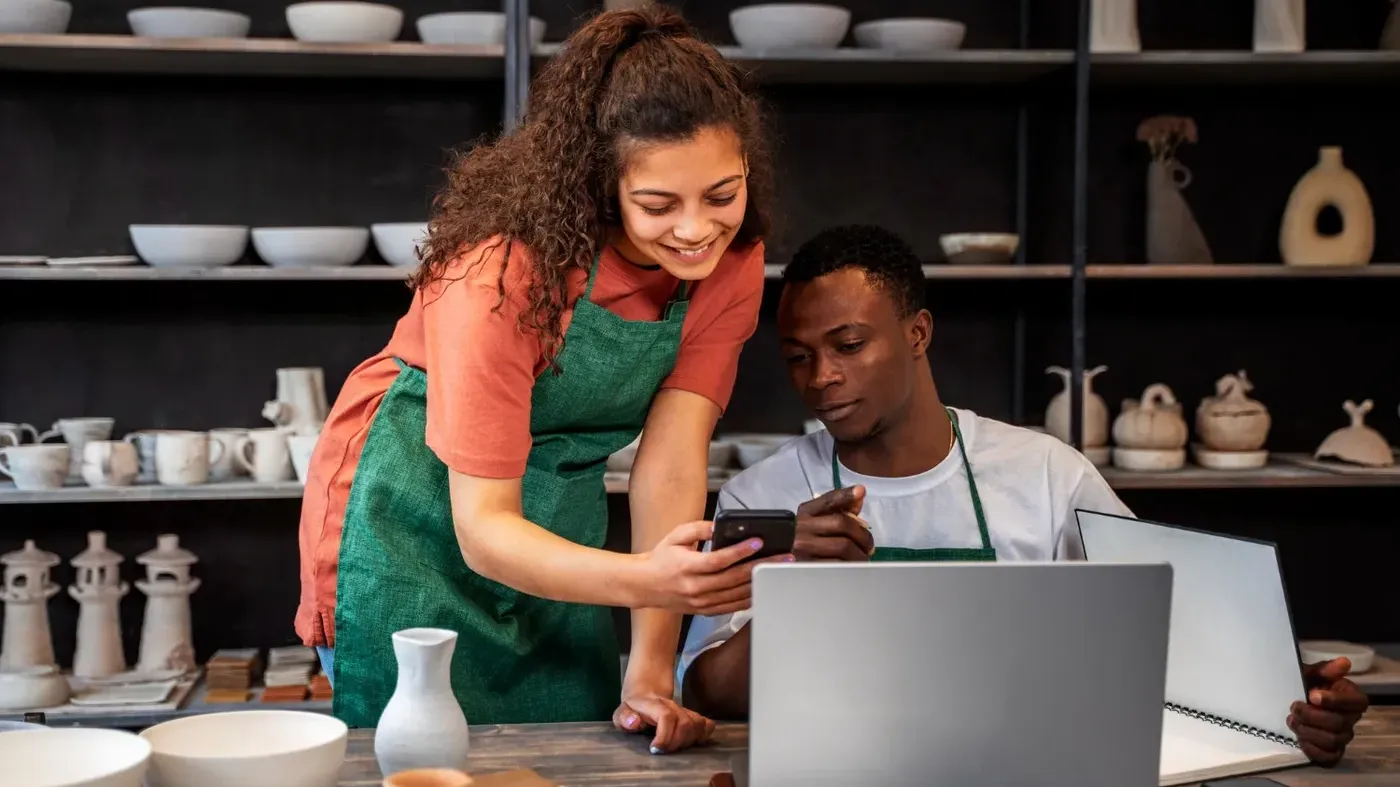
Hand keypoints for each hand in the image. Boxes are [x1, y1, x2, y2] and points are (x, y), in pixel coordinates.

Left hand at [614, 689, 715, 753]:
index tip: (656, 749)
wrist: (646, 691)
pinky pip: (707, 724)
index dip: (665, 736)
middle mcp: (673, 706)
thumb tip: (634, 723)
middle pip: (685, 724)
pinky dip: (703, 735)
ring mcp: (685, 710)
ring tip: (674, 747)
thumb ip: (624, 718)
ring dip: (688, 741)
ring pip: (697, 725)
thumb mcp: (621, 712)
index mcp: (654, 705)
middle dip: (675, 743)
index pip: (666, 716)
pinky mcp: (694, 715)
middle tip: (664, 751)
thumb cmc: (633, 707)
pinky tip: (691, 741)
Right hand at [638, 520, 790, 615]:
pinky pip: (732, 606)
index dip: (739, 551)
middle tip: (782, 557)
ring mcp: (701, 602)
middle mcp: (695, 587)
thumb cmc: (661, 559)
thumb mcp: (675, 537)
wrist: (645, 585)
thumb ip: (698, 529)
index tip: (758, 542)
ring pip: (737, 594)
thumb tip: (719, 528)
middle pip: (734, 578)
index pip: (718, 560)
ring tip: (778, 571)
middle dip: (761, 566)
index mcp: (687, 567)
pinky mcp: (705, 610)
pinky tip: (762, 588)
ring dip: (760, 582)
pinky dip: (749, 598)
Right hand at [793, 485, 874, 561]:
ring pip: (843, 546)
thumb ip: (841, 507)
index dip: (847, 495)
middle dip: (862, 535)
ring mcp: (804, 548)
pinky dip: (851, 566)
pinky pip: (838, 565)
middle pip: (841, 523)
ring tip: (862, 558)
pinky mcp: (809, 567)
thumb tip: (859, 493)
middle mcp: (802, 528)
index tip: (861, 491)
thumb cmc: (809, 539)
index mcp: (806, 513)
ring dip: (860, 553)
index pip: (829, 500)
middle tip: (868, 546)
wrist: (785, 565)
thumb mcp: (820, 519)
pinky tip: (852, 567)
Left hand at [1289, 657, 1368, 765]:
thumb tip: (1344, 662)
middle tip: (1293, 708)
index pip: (1355, 702)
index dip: (1334, 700)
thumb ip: (1325, 669)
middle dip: (1312, 716)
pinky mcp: (1332, 751)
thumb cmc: (1306, 685)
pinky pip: (1328, 757)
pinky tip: (1299, 738)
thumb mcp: (1310, 673)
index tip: (1312, 695)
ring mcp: (1343, 736)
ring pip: (1331, 740)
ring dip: (1307, 731)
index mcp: (1352, 697)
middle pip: (1338, 723)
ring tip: (1292, 720)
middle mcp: (1352, 719)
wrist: (1292, 699)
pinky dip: (1312, 749)